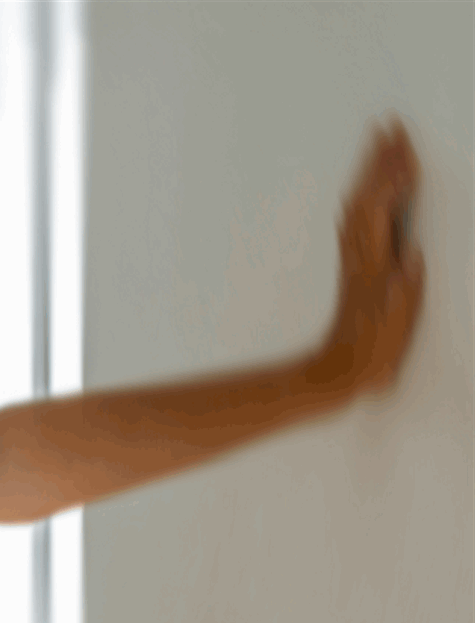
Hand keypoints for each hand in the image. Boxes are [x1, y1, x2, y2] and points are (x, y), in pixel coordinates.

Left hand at [308, 113, 424, 395]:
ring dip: (370, 170)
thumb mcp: (396, 321)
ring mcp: (354, 257)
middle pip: (367, 194)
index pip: (384, 205)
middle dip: (379, 157)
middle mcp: (359, 253)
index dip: (394, 173)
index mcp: (373, 261)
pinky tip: (368, 189)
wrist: (338, 371)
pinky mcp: (354, 265)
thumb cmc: (372, 350)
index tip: (404, 143)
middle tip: (388, 123)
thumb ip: (404, 288)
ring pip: (359, 202)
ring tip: (379, 141)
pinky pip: (357, 219)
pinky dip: (366, 193)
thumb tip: (411, 256)